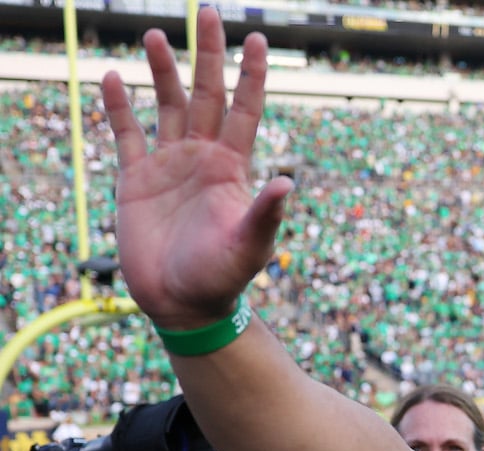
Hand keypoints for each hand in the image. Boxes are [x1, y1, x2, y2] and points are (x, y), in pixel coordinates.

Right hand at [99, 6, 292, 328]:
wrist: (182, 304)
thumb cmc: (222, 278)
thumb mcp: (250, 246)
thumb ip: (266, 214)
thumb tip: (287, 181)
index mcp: (233, 167)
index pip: (246, 110)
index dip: (252, 76)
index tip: (258, 39)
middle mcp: (203, 157)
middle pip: (207, 94)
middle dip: (209, 55)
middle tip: (209, 12)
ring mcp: (169, 165)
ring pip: (166, 105)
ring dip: (163, 71)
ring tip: (157, 36)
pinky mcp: (136, 180)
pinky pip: (127, 134)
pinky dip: (119, 107)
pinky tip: (113, 77)